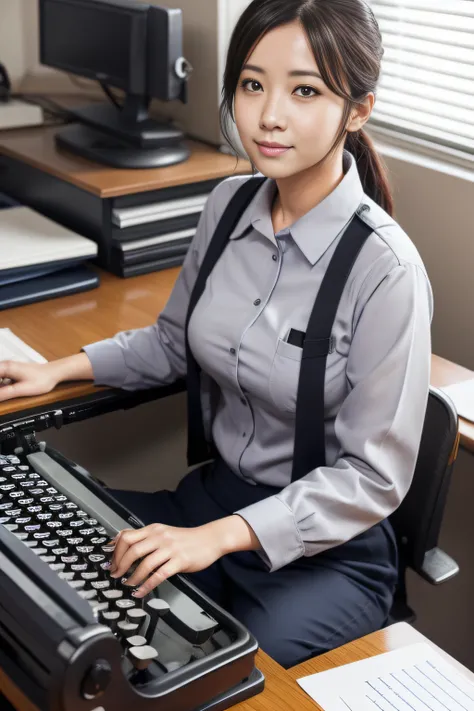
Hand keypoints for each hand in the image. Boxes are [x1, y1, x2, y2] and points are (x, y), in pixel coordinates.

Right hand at [0, 353, 93, 402]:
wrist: (54, 373)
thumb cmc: (42, 379)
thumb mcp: (23, 389)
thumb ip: (6, 393)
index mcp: (5, 367)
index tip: (0, 394)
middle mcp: (5, 365)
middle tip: (2, 396)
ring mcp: (8, 368)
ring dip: (0, 388)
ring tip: (5, 394)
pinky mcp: (11, 372)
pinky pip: (0, 378)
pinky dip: (1, 386)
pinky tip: (5, 393)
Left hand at [109, 515, 260, 597]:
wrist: (210, 539)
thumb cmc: (186, 539)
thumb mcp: (164, 532)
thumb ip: (146, 538)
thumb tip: (124, 545)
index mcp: (154, 529)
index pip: (127, 536)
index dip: (115, 551)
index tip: (110, 562)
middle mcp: (160, 537)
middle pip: (132, 550)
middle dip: (120, 565)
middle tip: (116, 575)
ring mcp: (170, 548)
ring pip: (145, 563)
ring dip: (133, 577)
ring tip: (128, 585)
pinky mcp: (179, 561)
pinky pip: (159, 575)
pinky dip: (147, 585)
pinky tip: (141, 591)